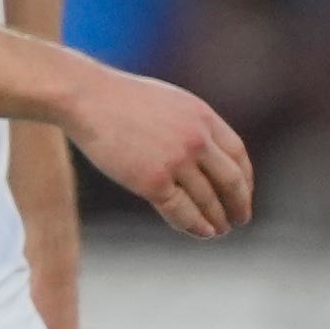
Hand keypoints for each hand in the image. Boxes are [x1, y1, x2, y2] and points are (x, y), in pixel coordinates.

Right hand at [60, 62, 251, 237]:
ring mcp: (175, 161)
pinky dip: (195, 226)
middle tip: (240, 219)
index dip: (245, 179)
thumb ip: (191, 125)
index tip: (243, 193)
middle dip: (239, 205)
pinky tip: (200, 232)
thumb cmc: (118, 99)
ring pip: (208, 201)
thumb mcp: (167, 102)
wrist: (84, 97)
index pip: (238, 155)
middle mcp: (196, 139)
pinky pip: (182, 212)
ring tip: (218, 230)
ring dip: (217, 220)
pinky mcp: (152, 181)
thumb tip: (207, 155)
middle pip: (230, 181)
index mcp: (202, 117)